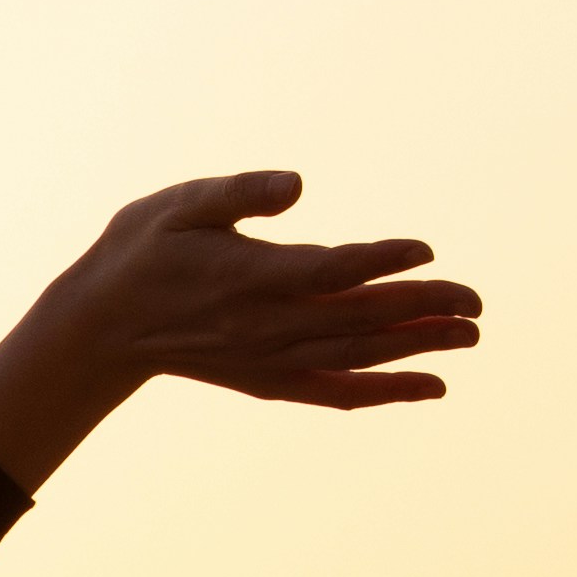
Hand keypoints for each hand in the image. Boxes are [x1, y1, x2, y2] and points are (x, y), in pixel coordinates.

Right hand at [0, 173, 481, 490]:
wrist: (99, 327)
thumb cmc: (141, 253)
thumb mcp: (178, 205)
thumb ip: (239, 192)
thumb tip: (297, 184)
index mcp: (247, 278)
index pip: (330, 271)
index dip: (381, 261)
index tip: (425, 249)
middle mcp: (264, 327)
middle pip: (357, 318)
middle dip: (422, 310)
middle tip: (477, 300)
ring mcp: (268, 360)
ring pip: (356, 355)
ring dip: (417, 349)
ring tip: (471, 335)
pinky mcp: (268, 381)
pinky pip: (336, 392)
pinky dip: (385, 391)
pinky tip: (430, 387)